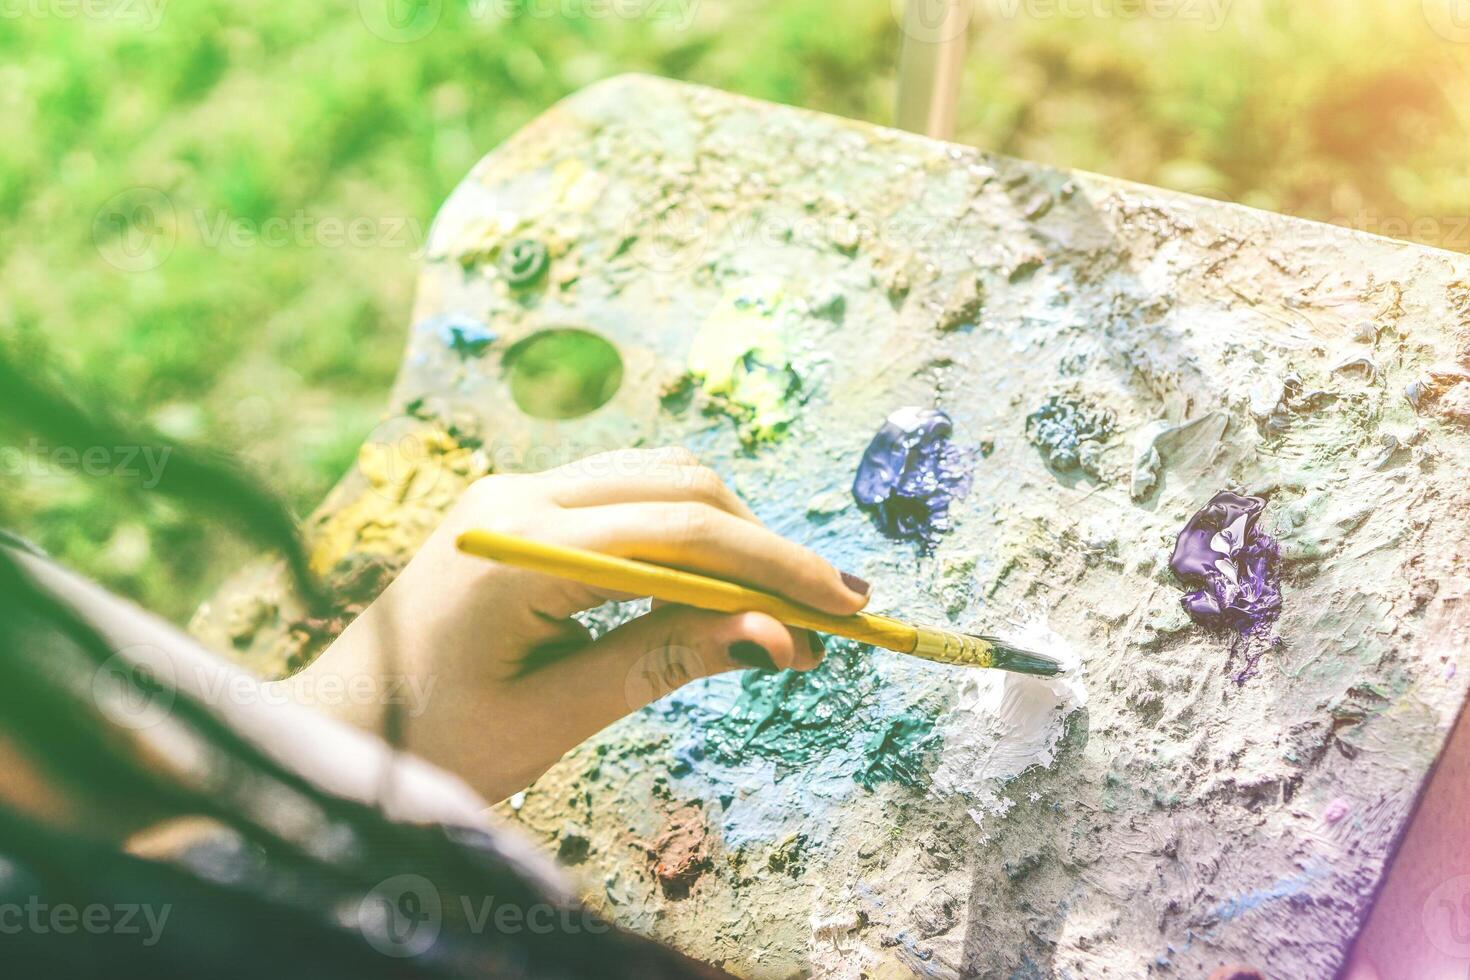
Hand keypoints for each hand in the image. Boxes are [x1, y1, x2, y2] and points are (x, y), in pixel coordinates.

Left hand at [285, 448, 871, 801]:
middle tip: (828, 615)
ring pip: (659, 481)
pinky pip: (624, 495)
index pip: (682, 534)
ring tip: (782, 606)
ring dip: (730, 534)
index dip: (776, 566)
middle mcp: (518, 496)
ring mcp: (515, 492)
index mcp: (520, 547)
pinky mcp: (520, 506)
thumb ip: (666, 661)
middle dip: (765, 548)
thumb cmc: (434, 740)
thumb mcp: (557, 713)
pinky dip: (684, 533)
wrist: (343, 728)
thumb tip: (777, 637)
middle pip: (681, 490)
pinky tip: (715, 585)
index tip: (846, 607)